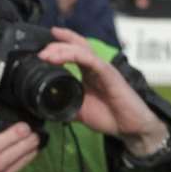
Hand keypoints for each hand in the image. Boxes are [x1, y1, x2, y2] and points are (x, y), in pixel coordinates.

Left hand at [38, 27, 168, 156]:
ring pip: (81, 50)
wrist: (130, 127)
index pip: (75, 51)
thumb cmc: (110, 116)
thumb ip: (64, 106)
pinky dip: (75, 56)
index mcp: (89, 73)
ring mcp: (103, 69)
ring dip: (63, 49)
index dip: (60, 44)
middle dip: (58, 44)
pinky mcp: (109, 74)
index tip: (41, 44)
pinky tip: (63, 58)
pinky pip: (91, 60)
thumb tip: (44, 108)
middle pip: (77, 45)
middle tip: (40, 50)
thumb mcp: (80, 111)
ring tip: (47, 54)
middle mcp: (96, 67)